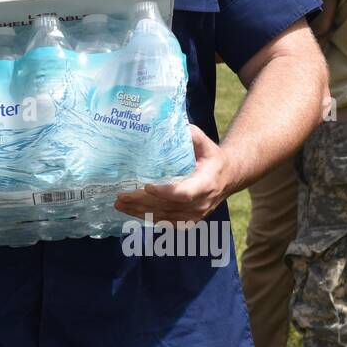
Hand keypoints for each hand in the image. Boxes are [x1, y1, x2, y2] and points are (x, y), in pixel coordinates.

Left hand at [113, 125, 233, 223]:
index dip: (165, 192)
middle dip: (143, 202)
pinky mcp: (189, 221)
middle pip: (168, 206)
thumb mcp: (204, 143)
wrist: (228, 178)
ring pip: (164, 217)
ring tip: (119, 203)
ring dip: (139, 212)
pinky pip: (165, 222)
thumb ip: (189, 134)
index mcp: (206, 183)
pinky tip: (130, 211)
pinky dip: (147, 217)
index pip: (184, 193)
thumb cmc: (211, 157)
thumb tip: (165, 123)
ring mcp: (195, 215)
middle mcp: (202, 203)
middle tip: (121, 195)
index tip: (146, 186)